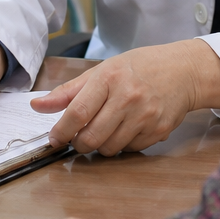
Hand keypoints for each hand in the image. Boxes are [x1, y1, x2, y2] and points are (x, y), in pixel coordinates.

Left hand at [33, 39, 219, 154]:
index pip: (77, 113)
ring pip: (108, 149)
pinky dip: (121, 145)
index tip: (55, 138)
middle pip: (91, 137)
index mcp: (109, 78)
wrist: (182, 71)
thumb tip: (37, 106)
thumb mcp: (102, 71)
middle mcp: (128, 98)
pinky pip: (129, 150)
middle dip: (79, 143)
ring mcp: (145, 116)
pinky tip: (126, 128)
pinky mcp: (158, 131)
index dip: (61, 131)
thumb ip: (68, 91)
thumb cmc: (138, 68)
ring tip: (105, 129)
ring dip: (100, 145)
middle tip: (79, 136)